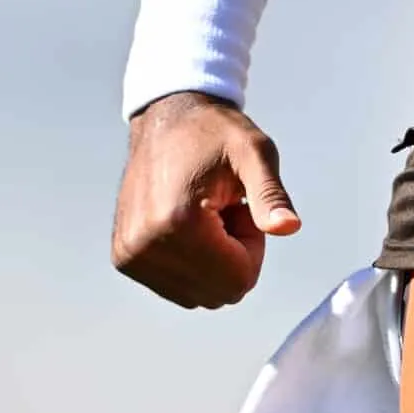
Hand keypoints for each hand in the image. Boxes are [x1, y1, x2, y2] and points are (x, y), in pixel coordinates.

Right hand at [110, 91, 300, 307]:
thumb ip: (271, 195)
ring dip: (212, 262)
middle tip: (225, 210)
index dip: (252, 246)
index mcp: (177, 223)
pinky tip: (188, 223)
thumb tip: (288, 227)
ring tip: (206, 214)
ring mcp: (130, 256)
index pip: (238, 280)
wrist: (165, 118)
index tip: (242, 208)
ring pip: (198, 294)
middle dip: (233, 256)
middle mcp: (145, 246)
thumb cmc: (212, 132)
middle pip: (219, 293)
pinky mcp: (124, 258)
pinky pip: (177, 287)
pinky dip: (192, 263)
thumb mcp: (255, 152)